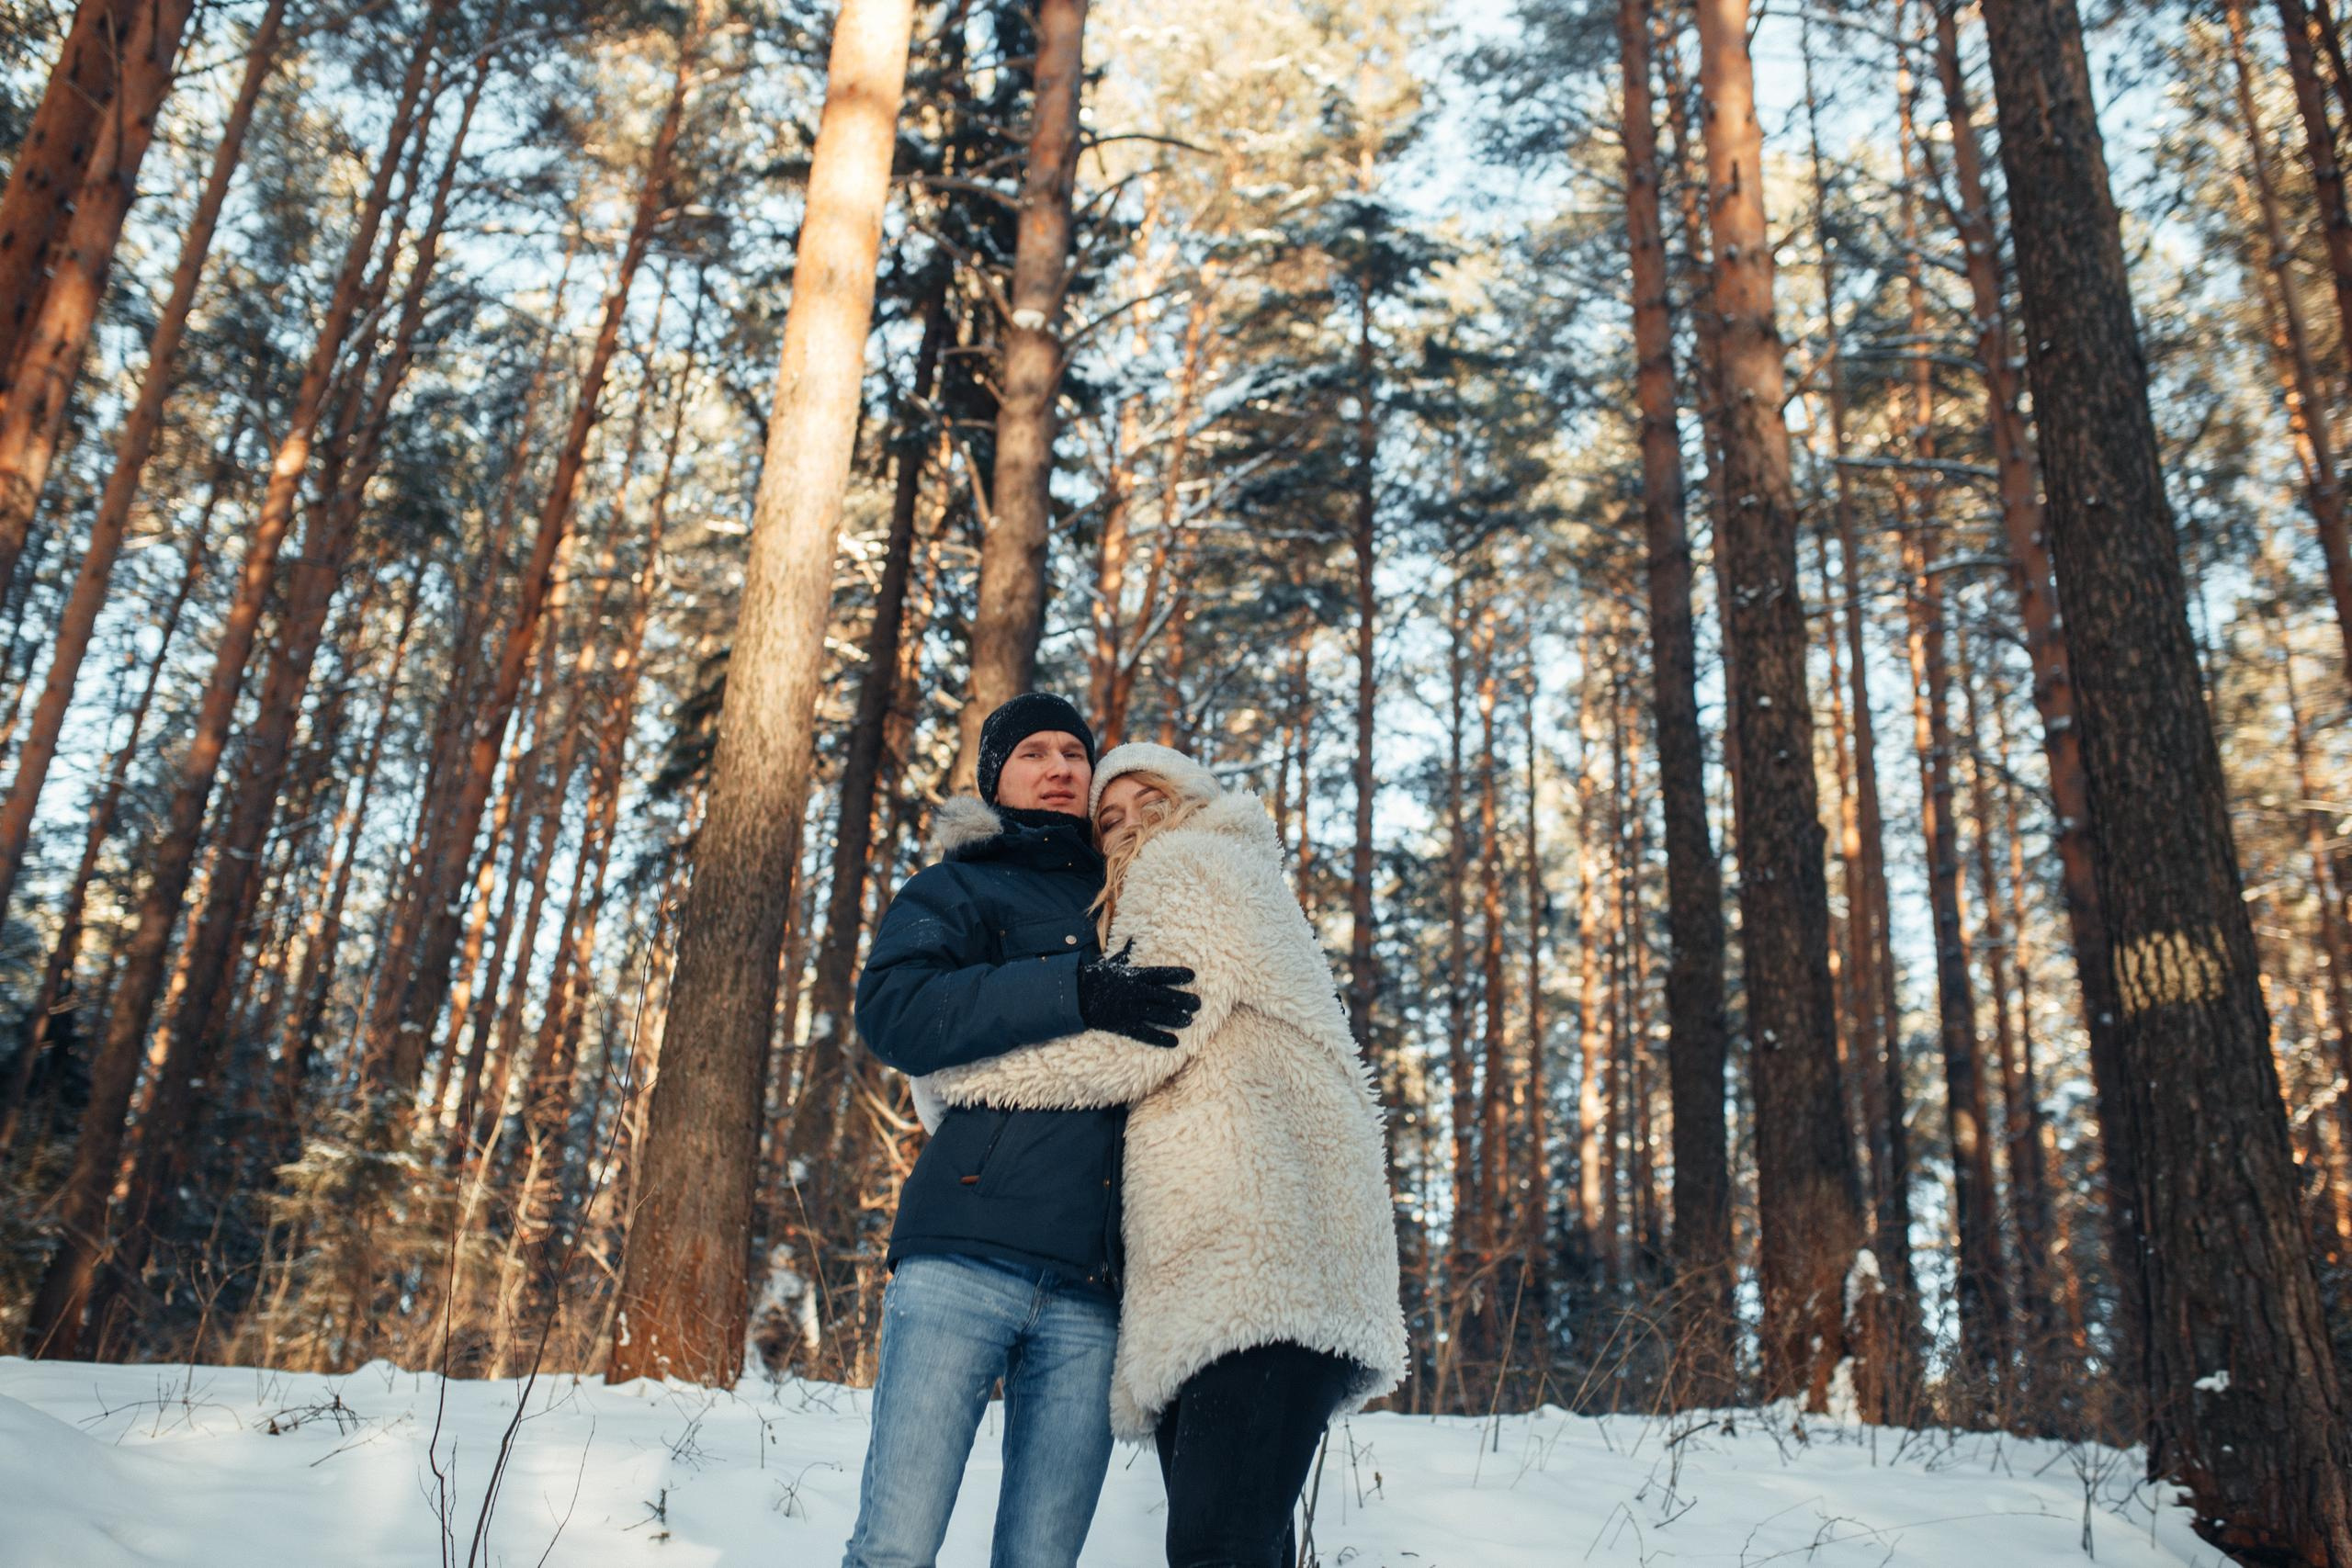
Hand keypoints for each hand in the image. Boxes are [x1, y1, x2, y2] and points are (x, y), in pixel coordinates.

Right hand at [1076, 937, 1199, 1047]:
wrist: (1075, 995)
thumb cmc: (1097, 977)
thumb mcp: (1113, 963)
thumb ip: (1127, 953)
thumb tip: (1133, 938)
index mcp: (1134, 975)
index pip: (1161, 973)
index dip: (1177, 974)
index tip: (1192, 976)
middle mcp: (1135, 991)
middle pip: (1165, 995)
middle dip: (1183, 999)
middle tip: (1198, 1003)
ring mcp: (1130, 1008)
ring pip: (1159, 1014)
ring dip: (1176, 1018)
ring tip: (1189, 1021)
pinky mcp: (1123, 1024)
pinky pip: (1145, 1032)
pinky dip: (1161, 1038)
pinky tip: (1175, 1042)